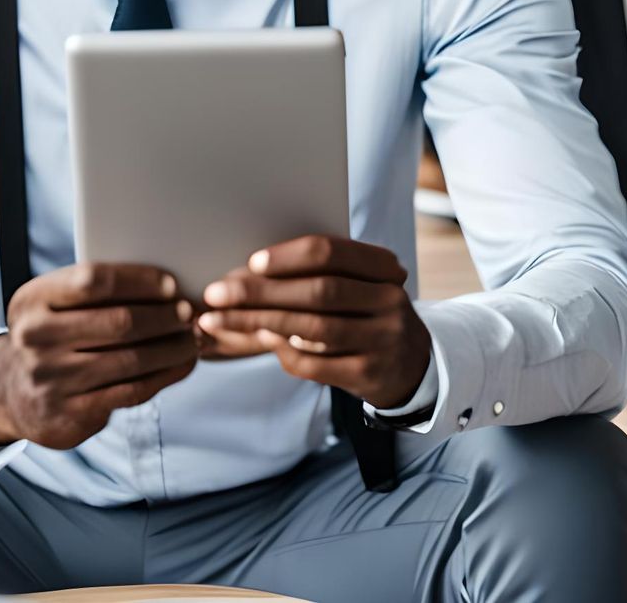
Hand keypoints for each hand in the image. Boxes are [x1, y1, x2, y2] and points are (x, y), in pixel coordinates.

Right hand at [0, 263, 198, 450]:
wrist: (13, 391)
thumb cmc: (51, 335)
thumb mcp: (53, 304)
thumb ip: (93, 291)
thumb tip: (166, 283)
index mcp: (33, 300)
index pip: (93, 280)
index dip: (138, 281)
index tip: (171, 284)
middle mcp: (36, 337)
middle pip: (119, 322)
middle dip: (164, 316)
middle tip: (189, 312)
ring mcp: (52, 379)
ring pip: (131, 360)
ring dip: (172, 348)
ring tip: (194, 337)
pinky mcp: (70, 413)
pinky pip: (131, 391)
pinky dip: (165, 376)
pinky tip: (183, 364)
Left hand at [196, 235, 430, 409]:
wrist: (410, 365)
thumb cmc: (364, 314)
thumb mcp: (356, 286)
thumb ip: (314, 276)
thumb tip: (244, 271)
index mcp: (382, 268)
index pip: (331, 252)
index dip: (288, 256)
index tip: (249, 262)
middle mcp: (388, 300)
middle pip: (317, 291)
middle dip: (260, 292)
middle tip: (216, 294)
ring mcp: (383, 340)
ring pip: (312, 328)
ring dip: (258, 322)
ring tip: (219, 319)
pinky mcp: (369, 374)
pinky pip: (316, 364)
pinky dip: (283, 351)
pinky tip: (260, 339)